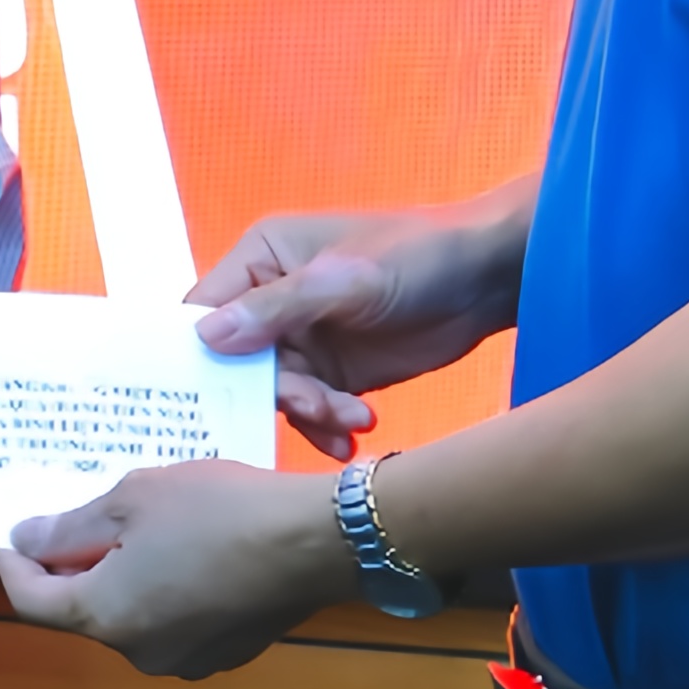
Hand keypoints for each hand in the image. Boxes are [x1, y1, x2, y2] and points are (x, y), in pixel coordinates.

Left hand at [0, 457, 353, 678]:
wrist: (315, 540)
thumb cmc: (214, 511)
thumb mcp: (131, 501)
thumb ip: (70, 528)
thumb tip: (26, 540)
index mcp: (107, 618)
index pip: (33, 603)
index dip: (14, 568)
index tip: (12, 536)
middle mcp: (141, 653)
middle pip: (85, 611)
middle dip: (76, 567)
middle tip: (86, 518)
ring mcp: (189, 660)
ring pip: (133, 616)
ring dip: (124, 578)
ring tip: (143, 529)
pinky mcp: (228, 652)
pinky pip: (175, 622)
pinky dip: (166, 591)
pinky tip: (188, 551)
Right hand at [188, 197, 523, 455]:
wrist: (488, 278)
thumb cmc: (414, 256)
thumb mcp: (343, 280)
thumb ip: (275, 309)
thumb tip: (206, 339)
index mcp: (260, 259)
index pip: (206, 309)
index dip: (200, 352)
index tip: (207, 394)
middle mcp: (272, 300)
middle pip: (239, 362)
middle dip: (276, 391)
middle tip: (316, 405)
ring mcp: (304, 339)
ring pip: (278, 392)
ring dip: (309, 412)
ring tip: (353, 418)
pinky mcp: (336, 372)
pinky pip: (311, 408)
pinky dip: (326, 425)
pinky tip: (351, 433)